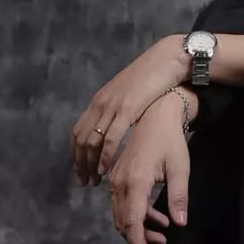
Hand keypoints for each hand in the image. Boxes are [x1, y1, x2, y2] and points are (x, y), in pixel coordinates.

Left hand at [72, 36, 191, 184]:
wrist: (167, 61)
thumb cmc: (152, 76)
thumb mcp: (128, 93)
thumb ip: (118, 107)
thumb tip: (115, 122)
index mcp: (99, 100)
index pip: (78, 132)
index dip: (76, 154)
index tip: (80, 170)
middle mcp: (100, 104)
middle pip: (81, 140)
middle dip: (80, 164)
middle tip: (84, 182)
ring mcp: (112, 107)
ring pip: (91, 141)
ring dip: (90, 164)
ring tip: (94, 181)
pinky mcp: (126, 110)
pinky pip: (110, 138)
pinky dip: (105, 156)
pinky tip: (106, 168)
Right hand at [109, 90, 195, 243]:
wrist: (156, 116)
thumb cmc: (171, 141)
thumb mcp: (180, 168)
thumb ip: (178, 196)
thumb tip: (180, 223)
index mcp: (135, 182)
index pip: (131, 222)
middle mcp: (120, 184)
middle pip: (124, 223)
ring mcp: (117, 180)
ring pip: (122, 216)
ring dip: (139, 231)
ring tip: (161, 242)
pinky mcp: (120, 178)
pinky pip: (125, 205)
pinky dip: (139, 217)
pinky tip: (159, 222)